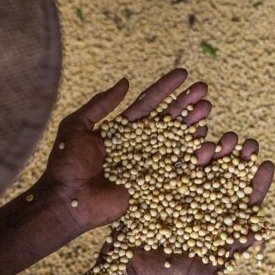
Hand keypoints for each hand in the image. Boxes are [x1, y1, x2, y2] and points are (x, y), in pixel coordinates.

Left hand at [38, 69, 212, 231]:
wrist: (66, 200)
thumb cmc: (66, 164)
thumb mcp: (76, 126)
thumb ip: (100, 105)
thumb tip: (125, 81)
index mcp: (122, 131)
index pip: (148, 105)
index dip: (165, 89)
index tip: (184, 74)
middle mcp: (138, 147)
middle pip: (167, 121)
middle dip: (186, 104)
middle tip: (204, 89)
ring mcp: (148, 167)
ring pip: (177, 142)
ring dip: (194, 125)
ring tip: (208, 109)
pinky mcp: (153, 187)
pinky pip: (177, 171)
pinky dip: (193, 158)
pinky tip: (207, 143)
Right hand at [103, 132, 274, 274]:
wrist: (127, 274)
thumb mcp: (204, 270)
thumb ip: (228, 250)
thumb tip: (259, 234)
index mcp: (218, 224)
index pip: (244, 201)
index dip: (256, 183)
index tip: (267, 165)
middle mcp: (202, 205)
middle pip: (226, 177)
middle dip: (239, 160)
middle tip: (248, 145)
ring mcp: (181, 193)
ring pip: (204, 165)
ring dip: (218, 150)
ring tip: (226, 138)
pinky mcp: (158, 185)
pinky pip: (174, 162)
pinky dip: (187, 147)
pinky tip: (198, 134)